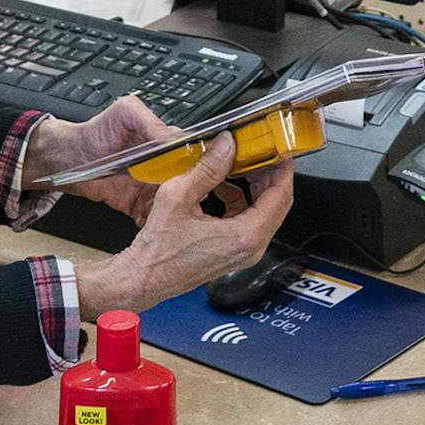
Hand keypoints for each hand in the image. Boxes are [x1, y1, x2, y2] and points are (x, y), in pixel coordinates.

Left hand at [24, 97, 178, 223]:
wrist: (72, 157)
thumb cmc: (98, 131)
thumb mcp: (126, 113)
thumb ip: (151, 122)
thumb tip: (173, 137)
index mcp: (164, 142)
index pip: (191, 153)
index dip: (196, 163)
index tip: (193, 171)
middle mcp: (162, 165)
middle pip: (187, 180)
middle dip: (189, 189)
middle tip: (183, 193)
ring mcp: (151, 186)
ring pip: (173, 200)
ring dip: (174, 206)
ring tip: (170, 209)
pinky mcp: (138, 203)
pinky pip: (152, 214)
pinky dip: (154, 218)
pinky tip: (153, 218)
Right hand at [75, 135, 293, 316]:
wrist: (142, 279)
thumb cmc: (157, 250)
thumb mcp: (179, 197)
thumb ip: (207, 168)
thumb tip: (226, 145)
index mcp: (245, 235)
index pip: (281, 194)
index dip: (282, 167)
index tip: (278, 147)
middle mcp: (251, 247)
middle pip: (276, 202)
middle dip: (268, 173)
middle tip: (258, 151)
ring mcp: (243, 252)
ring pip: (263, 211)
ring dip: (253, 186)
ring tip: (237, 164)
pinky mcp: (232, 253)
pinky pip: (247, 221)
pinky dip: (240, 200)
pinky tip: (220, 186)